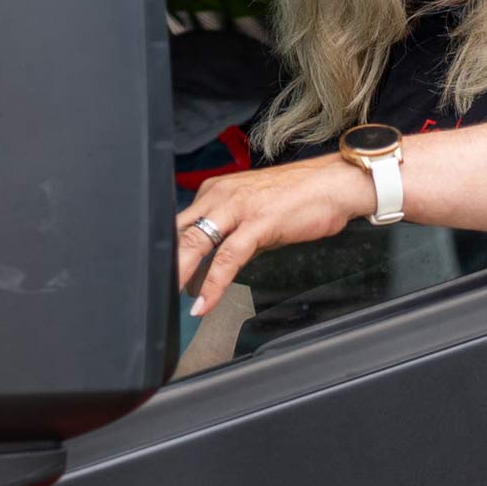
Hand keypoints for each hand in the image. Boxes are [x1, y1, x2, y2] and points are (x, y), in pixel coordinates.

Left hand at [176, 154, 372, 314]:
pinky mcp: (258, 223)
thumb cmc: (299, 197)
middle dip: (164, 263)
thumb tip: (208, 269)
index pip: (180, 223)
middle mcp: (220, 195)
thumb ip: (229, 237)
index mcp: (215, 190)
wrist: (334, 183)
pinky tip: (205, 302)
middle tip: (152, 289)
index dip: (166, 252)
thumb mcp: (253, 213)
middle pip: (180, 232)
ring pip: (197, 243)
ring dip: (180, 275)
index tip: (158, 276)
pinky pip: (228, 258)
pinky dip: (213, 284)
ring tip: (170, 299)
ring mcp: (238, 208)